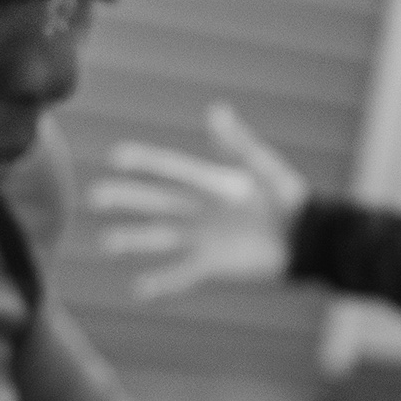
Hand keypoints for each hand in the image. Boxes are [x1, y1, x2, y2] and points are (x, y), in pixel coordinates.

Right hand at [90, 103, 311, 301]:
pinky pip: (181, 275)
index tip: (117, 156)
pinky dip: (162, 283)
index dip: (144, 163)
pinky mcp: (211, 265)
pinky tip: (139, 289)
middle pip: (155, 202)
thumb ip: (239, 144)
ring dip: (134, 240)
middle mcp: (198, 210)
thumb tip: (215, 111)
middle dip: (126, 198)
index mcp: (209, 183)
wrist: (305, 239)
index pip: (169, 170)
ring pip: (159, 237)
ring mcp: (201, 239)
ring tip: (107, 243)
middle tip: (94, 197)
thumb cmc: (288, 199)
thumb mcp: (264, 168)